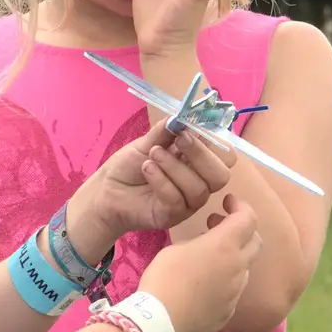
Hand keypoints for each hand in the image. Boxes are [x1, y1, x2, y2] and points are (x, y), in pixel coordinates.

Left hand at [71, 122, 235, 241]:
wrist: (106, 190)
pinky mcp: (172, 216)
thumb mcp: (147, 142)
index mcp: (198, 160)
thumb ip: (166, 131)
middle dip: (201, 155)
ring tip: (152, 156)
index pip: (225, 154)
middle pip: (221, 175)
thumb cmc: (130, 166)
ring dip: (175, 168)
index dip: (214, 141)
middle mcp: (198, 182)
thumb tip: (181, 115)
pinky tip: (147, 169)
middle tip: (178, 141)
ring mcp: (187, 202)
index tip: (191, 128)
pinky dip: (162, 181)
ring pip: (200, 189)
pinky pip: (178, 200)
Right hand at [136, 196, 260, 331]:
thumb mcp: (177, 248)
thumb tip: (208, 243)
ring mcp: (236, 291)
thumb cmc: (164, 277)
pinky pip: (233, 290)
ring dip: (232, 256)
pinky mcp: (229, 311)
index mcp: (226, 245)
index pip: (247, 218)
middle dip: (241, 229)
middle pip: (254, 241)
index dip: (240, 206)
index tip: (227, 202)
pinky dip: (225, 280)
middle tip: (217, 226)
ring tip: (207, 257)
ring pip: (244, 267)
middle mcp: (238, 267)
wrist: (160, 321)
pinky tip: (203, 285)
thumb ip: (200, 241)